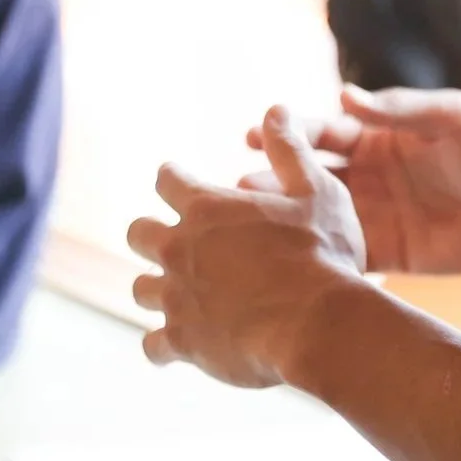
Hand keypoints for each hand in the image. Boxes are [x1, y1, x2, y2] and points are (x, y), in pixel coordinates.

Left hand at [129, 107, 372, 389]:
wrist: (319, 324)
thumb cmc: (322, 253)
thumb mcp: (317, 190)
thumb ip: (290, 151)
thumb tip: (276, 110)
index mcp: (206, 207)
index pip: (166, 179)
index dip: (173, 179)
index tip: (179, 182)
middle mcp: (179, 248)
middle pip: (138, 232)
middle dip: (151, 235)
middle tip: (175, 243)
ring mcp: (176, 297)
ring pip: (140, 290)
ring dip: (157, 290)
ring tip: (178, 297)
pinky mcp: (182, 342)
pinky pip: (152, 347)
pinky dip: (161, 347)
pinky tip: (173, 350)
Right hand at [243, 86, 460, 275]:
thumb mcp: (450, 118)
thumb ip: (399, 109)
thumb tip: (344, 95)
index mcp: (373, 137)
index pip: (320, 133)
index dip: (286, 133)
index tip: (253, 133)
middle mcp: (363, 175)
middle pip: (306, 176)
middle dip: (271, 178)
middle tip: (234, 187)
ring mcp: (370, 215)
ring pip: (314, 217)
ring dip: (283, 220)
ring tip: (251, 226)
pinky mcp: (385, 252)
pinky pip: (342, 254)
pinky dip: (315, 259)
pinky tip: (286, 267)